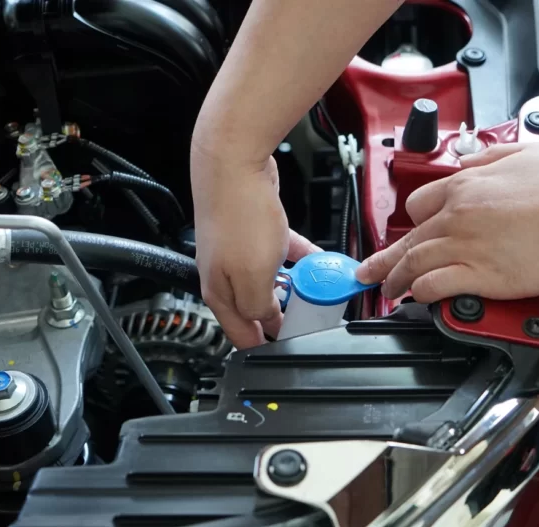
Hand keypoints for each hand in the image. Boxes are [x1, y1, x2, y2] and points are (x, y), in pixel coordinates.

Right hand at [192, 150, 319, 348]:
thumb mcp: (252, 277)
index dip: (265, 346)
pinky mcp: (253, 230)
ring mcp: (239, 252)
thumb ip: (258, 308)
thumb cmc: (238, 216)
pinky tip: (318, 259)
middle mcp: (226, 276)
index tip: (288, 349)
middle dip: (283, 316)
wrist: (234, 164)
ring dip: (294, 287)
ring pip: (270, 280)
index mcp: (220, 294)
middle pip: (257, 308)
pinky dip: (300, 258)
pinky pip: (281, 253)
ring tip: (317, 291)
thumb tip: (268, 322)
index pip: (240, 334)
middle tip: (308, 319)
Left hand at [356, 143, 538, 301]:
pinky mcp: (481, 274)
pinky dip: (419, 292)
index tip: (408, 233)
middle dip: (384, 258)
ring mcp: (467, 244)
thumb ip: (490, 155)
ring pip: (413, 263)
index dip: (413, 222)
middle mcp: (459, 213)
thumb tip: (469, 160)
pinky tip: (415, 297)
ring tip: (387, 290)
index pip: (420, 204)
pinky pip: (434, 284)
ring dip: (395, 279)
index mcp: (468, 184)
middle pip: (408, 238)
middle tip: (369, 270)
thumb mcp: (526, 152)